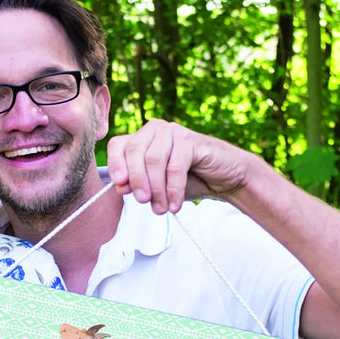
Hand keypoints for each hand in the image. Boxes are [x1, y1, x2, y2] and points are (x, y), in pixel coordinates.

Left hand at [106, 119, 249, 214]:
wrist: (224, 179)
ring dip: (156, 189)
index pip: (118, 145)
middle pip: (134, 151)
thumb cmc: (188, 181)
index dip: (115, 164)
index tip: (119, 186)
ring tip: (161, 209)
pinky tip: (175, 205)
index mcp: (142, 138)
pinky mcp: (190, 140)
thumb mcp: (156, 187)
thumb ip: (137, 185)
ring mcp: (173, 132)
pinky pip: (174, 167)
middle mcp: (155, 130)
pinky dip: (173, 190)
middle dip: (136, 180)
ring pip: (153, 160)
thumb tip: (120, 186)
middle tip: (143, 202)